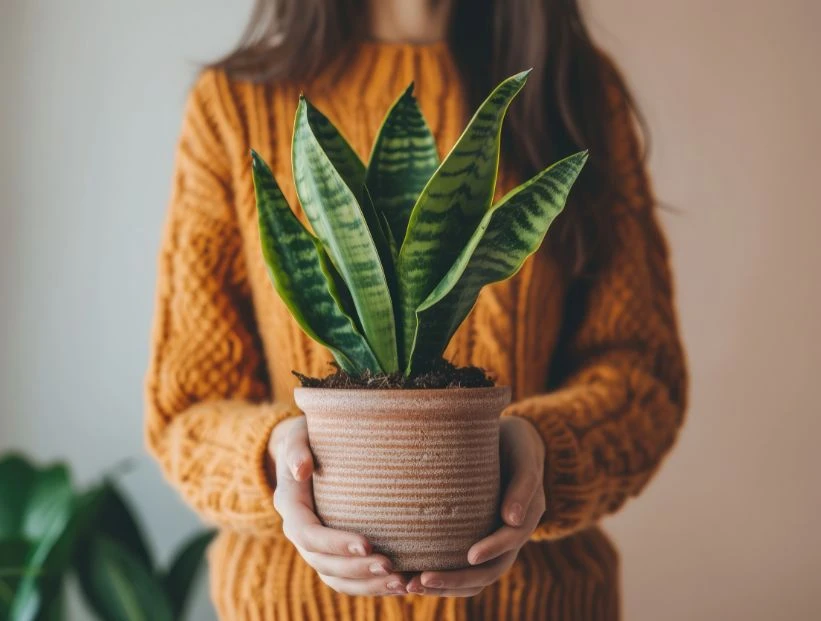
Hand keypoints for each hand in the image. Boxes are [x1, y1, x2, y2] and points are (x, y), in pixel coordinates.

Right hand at [269, 416, 407, 594]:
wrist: (306, 449)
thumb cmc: (308, 437)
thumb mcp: (299, 435)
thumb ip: (297, 449)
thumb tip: (302, 469)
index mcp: (290, 506)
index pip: (309, 535)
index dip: (336, 543)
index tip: (368, 543)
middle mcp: (298, 531)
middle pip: (323, 563)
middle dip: (357, 569)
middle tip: (391, 567)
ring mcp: (313, 544)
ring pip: (335, 577)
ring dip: (366, 585)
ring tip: (401, 582)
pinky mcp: (330, 550)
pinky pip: (345, 577)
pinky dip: (368, 585)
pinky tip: (399, 583)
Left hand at [406, 416, 545, 596]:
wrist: (508, 441)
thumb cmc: (515, 442)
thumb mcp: (523, 454)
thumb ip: (523, 483)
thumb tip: (511, 519)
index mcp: (526, 516)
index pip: (511, 540)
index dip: (493, 548)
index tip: (470, 555)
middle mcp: (510, 534)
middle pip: (489, 570)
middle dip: (458, 579)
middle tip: (424, 579)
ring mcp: (493, 539)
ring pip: (474, 577)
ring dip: (446, 585)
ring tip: (412, 585)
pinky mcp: (475, 537)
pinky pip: (461, 566)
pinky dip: (443, 575)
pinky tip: (413, 576)